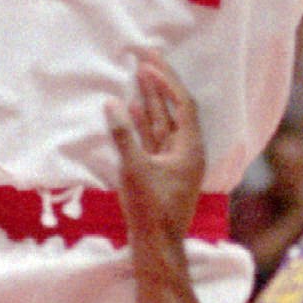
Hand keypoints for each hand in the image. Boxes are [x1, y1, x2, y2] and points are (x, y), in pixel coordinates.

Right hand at [108, 53, 204, 246]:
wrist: (157, 245)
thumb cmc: (150, 209)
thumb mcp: (135, 170)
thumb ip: (124, 135)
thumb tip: (112, 104)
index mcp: (190, 148)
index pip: (182, 104)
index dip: (166, 82)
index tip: (149, 63)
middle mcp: (186, 150)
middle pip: (175, 108)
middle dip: (160, 83)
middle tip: (146, 57)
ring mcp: (173, 160)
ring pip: (163, 122)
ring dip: (151, 99)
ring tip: (138, 73)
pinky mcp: (160, 169)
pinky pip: (153, 138)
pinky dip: (143, 122)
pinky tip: (132, 107)